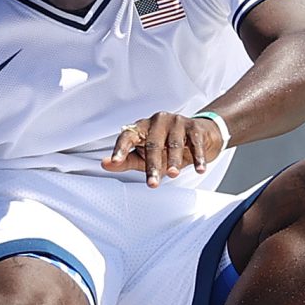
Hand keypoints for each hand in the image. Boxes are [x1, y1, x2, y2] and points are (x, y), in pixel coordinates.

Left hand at [100, 111, 224, 186]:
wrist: (199, 136)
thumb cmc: (166, 147)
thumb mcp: (143, 156)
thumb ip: (125, 160)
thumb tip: (104, 164)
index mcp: (141, 127)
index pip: (127, 136)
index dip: (120, 149)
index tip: (114, 161)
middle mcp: (157, 121)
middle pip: (152, 144)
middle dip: (152, 165)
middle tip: (152, 183)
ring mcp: (177, 122)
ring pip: (174, 143)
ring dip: (174, 160)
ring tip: (173, 174)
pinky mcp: (194, 127)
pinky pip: (195, 143)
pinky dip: (198, 157)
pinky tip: (199, 168)